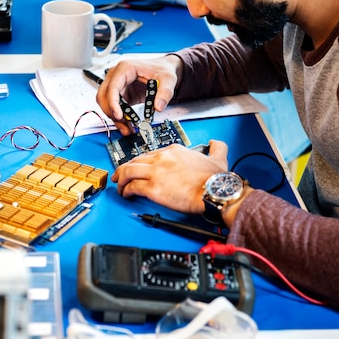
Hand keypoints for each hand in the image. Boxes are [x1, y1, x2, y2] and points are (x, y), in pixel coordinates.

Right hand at [96, 55, 182, 134]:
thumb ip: (165, 93)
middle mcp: (117, 76)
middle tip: (124, 125)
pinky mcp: (120, 94)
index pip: (112, 87)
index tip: (119, 116)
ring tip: (128, 128)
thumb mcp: (168, 78)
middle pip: (104, 96)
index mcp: (125, 68)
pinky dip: (119, 118)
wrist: (162, 68)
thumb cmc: (161, 69)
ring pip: (106, 104)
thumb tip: (158, 107)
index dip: (113, 102)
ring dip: (115, 118)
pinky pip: (113, 107)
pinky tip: (127, 125)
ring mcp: (117, 85)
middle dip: (112, 113)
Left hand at [112, 140, 229, 213]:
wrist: (213, 192)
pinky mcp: (153, 187)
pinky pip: (132, 187)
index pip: (150, 154)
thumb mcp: (218, 157)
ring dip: (121, 179)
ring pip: (128, 171)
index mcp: (174, 150)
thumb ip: (217, 147)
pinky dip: (126, 191)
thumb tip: (216, 143)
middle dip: (125, 168)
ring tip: (119, 186)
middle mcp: (162, 158)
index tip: (140, 168)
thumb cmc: (214, 179)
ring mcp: (156, 172)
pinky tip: (126, 195)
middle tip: (121, 175)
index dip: (142, 162)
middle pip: (135, 160)